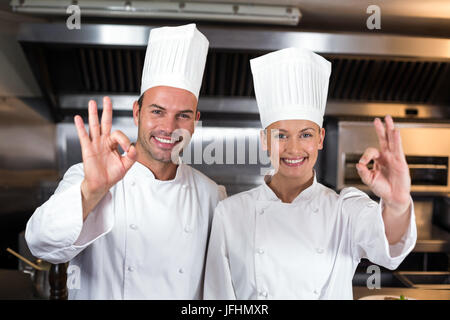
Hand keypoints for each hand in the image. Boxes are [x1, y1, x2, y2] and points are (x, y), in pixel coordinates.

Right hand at [74, 97, 136, 216]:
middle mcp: (103, 141)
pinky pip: (84, 136)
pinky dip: (80, 127)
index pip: (119, 134)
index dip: (125, 140)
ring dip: (93, 114)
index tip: (128, 150)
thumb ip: (132, 156)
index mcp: (113, 144)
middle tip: (107, 99)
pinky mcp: (87, 149)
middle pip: (105, 122)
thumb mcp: (126, 165)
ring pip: (94, 126)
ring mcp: (95, 144)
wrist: (102, 185)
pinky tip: (78, 118)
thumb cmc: (112, 175)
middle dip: (106, 110)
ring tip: (92, 103)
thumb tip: (134, 148)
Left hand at [356, 115, 410, 211]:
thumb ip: (363, 172)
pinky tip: (395, 131)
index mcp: (378, 160)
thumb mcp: (369, 180)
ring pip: (392, 141)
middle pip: (383, 139)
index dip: (365, 156)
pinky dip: (396, 140)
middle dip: (380, 129)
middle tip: (377, 120)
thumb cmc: (382, 188)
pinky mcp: (400, 162)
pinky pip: (398, 149)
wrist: (393, 197)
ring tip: (388, 119)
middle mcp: (386, 157)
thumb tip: (358, 164)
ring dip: (389, 129)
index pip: (370, 151)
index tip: (363, 164)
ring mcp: (394, 158)